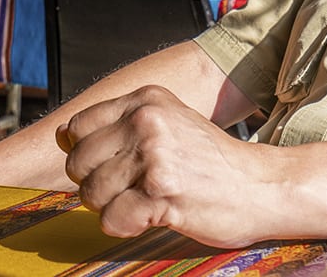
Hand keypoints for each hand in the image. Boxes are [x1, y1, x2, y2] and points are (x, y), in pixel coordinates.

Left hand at [57, 84, 272, 247]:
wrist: (261, 186)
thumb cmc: (213, 162)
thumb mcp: (170, 121)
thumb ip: (124, 122)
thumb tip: (65, 134)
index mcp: (147, 100)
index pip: (76, 127)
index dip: (84, 153)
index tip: (108, 165)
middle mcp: (147, 122)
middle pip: (77, 162)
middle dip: (95, 183)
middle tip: (129, 189)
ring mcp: (154, 157)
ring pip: (90, 194)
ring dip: (112, 207)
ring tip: (145, 201)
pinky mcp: (161, 193)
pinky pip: (111, 220)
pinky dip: (126, 226)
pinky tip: (152, 216)